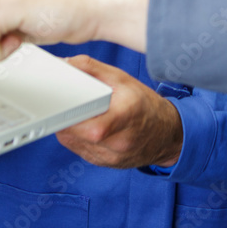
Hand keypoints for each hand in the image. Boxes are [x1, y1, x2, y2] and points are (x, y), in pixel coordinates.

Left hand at [56, 56, 182, 168]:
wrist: (166, 134)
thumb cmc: (146, 105)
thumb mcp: (123, 79)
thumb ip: (92, 69)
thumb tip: (65, 63)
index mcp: (123, 116)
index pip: (86, 121)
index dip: (68, 111)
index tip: (59, 101)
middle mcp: (117, 141)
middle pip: (73, 131)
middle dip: (65, 116)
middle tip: (69, 104)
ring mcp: (109, 156)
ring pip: (71, 141)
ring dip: (69, 126)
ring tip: (82, 114)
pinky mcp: (102, 163)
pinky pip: (78, 149)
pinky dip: (76, 137)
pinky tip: (87, 126)